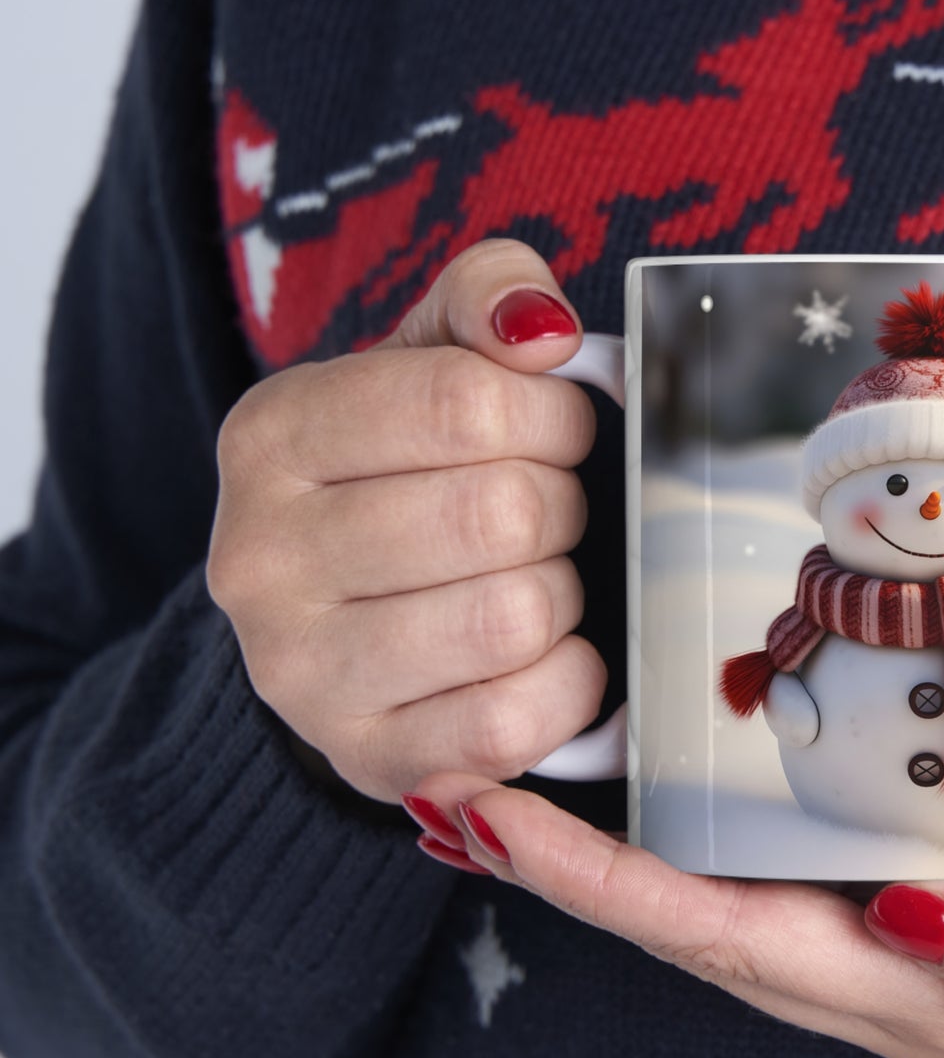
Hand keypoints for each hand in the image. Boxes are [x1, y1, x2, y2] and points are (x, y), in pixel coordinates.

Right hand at [207, 240, 604, 801]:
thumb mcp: (427, 361)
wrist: (340, 624)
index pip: (466, 402)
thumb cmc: (404, 478)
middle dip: (560, 507)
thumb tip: (542, 331)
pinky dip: (566, 683)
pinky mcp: (369, 758)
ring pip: (514, 617)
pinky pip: (515, 721)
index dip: (552, 417)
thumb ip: (486, 298)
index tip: (556, 433)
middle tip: (546, 514)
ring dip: (561, 595)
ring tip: (534, 581)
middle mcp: (262, 558)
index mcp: (272, 436)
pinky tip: (545, 657)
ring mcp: (304, 674)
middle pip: (502, 514)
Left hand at [407, 741, 943, 1057]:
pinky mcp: (929, 863)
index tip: (496, 822)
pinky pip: (785, 851)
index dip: (608, 891)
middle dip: (573, 870)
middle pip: (700, 926)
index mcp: (941, 998)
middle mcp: (898, 970)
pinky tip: (655, 778)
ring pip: (729, 893)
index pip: (737, 945)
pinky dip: (699, 821)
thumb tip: (905, 927)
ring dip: (616, 849)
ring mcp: (906, 923)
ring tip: (513, 786)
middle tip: (457, 791)